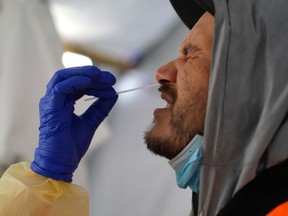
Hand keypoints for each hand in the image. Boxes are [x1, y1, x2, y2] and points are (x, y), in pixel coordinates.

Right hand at [31, 66, 117, 181]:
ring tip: (100, 75)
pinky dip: (76, 81)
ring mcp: (51, 101)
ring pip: (64, 77)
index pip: (78, 83)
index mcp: (63, 101)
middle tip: (110, 78)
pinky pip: (61, 87)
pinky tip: (90, 81)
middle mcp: (55, 99)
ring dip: (84, 74)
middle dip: (92, 75)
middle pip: (71, 76)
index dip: (94, 80)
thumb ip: (100, 108)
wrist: (61, 162)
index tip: (111, 82)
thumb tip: (113, 93)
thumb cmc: (71, 145)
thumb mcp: (91, 121)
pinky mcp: (50, 106)